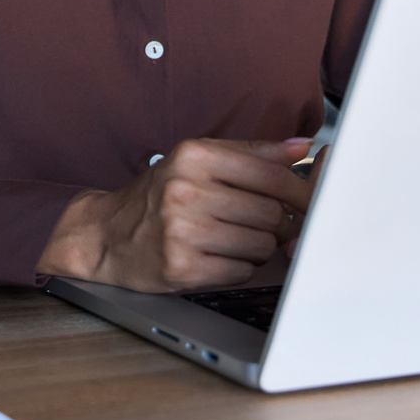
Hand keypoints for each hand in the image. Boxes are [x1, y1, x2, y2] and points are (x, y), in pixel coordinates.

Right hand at [36, 138, 312, 292]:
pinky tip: (216, 256)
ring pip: (260, 245)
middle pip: (270, 213)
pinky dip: (239, 267)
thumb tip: (301, 148)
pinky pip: (241, 272)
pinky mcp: (181, 268)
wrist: (107, 236)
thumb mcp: (197, 161)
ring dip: (258, 247)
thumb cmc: (158, 196)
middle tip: (261, 223)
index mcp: (193, 156)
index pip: (271, 176)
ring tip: (233, 239)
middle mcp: (184, 190)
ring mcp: (181, 231)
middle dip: (276, 223)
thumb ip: (251, 153)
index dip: (301, 192)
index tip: (313, 201)